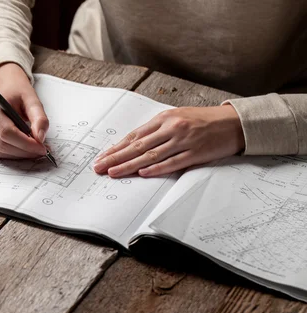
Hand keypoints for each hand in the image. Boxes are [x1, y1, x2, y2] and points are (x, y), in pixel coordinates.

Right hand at [0, 63, 48, 158]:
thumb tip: (40, 138)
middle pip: (2, 144)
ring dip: (18, 154)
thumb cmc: (18, 93)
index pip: (7, 132)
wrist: (4, 85)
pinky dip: (10, 153)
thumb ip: (39, 118)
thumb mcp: (32, 100)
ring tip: (32, 149)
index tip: (42, 149)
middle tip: (40, 151)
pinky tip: (20, 147)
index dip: (26, 144)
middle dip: (24, 152)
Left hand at [93, 105, 244, 177]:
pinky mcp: (195, 153)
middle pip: (138, 145)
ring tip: (114, 173)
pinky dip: (157, 168)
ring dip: (130, 165)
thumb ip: (159, 130)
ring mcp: (183, 141)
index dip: (116, 148)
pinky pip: (172, 162)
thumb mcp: (180, 118)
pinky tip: (143, 173)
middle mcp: (172, 128)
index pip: (135, 135)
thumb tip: (137, 145)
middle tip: (100, 167)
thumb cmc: (205, 121)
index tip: (102, 157)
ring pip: (151, 155)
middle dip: (116, 158)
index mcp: (166, 118)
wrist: (234, 122)